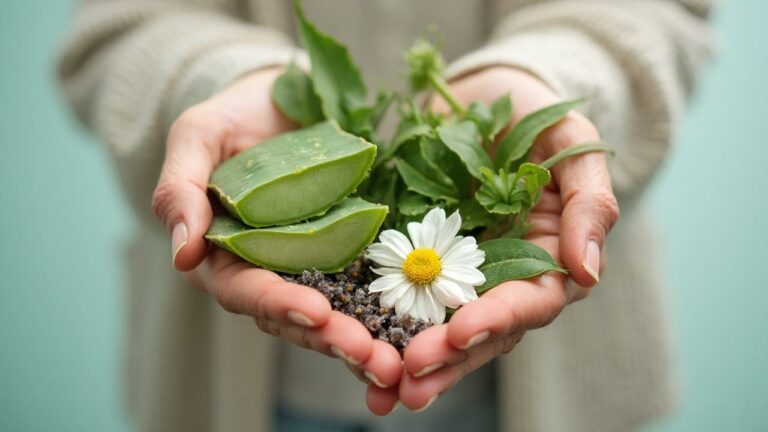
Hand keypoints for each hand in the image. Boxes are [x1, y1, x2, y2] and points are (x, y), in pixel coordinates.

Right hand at [150, 67, 402, 410]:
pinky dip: (387, 316)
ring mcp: (311, 266)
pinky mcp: (347, 254)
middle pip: (294, 317)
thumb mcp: (197, 137)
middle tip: (371, 357)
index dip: (278, 304)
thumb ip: (180, 190)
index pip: (246, 291)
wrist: (282, 101)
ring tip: (394, 364)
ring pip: (334, 315)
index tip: (315, 312)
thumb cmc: (232, 118)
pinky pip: (366, 290)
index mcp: (223, 255)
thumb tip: (183, 255)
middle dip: (331, 339)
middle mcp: (268, 271)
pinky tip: (413, 336)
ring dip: (362, 342)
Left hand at [388, 66, 619, 410]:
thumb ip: (589, 203)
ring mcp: (460, 272)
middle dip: (447, 358)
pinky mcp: (418, 260)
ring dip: (413, 360)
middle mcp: (505, 276)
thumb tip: (588, 273)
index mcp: (548, 257)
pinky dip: (382, 327)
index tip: (459, 333)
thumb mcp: (573, 144)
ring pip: (440, 327)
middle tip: (409, 381)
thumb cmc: (536, 114)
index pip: (530, 303)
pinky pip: (401, 298)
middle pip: (482, 331)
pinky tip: (355, 352)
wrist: (482, 95)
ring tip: (380, 387)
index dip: (497, 320)